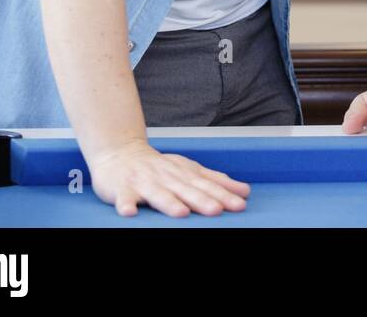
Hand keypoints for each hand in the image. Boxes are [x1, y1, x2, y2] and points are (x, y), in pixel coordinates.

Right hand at [87, 138, 250, 217]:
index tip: (239, 204)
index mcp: (184, 173)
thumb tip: (245, 192)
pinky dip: (126, 205)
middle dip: (202, 200)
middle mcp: (166, 177)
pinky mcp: (122, 189)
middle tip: (217, 210)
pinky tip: (130, 212)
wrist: (121, 153)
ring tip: (181, 213)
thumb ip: (216, 181)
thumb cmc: (160, 167)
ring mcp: (144, 183)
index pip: (207, 185)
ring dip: (169, 203)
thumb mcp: (190, 170)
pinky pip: (123, 198)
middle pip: (186, 190)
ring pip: (158, 194)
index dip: (223, 194)